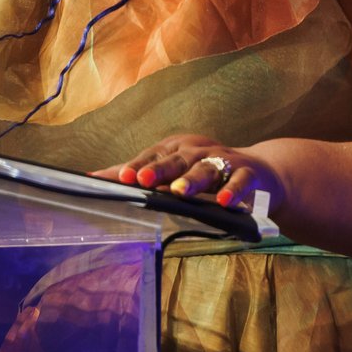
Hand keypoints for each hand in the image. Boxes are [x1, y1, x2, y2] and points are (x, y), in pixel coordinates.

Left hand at [94, 133, 284, 211]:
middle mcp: (197, 151)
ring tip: (179, 191)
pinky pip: (239, 181)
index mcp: (176, 149)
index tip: (121, 176)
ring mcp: (223, 160)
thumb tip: (91, 177)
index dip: (137, 165)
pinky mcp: (247, 173)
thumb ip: (136, 173)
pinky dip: (232, 191)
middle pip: (176, 160)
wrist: (259, 171)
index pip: (152, 156)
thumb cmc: (206, 170)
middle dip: (159, 169)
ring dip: (192, 179)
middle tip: (143, 179)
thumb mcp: (172, 169)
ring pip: (206, 168)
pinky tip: (223, 202)